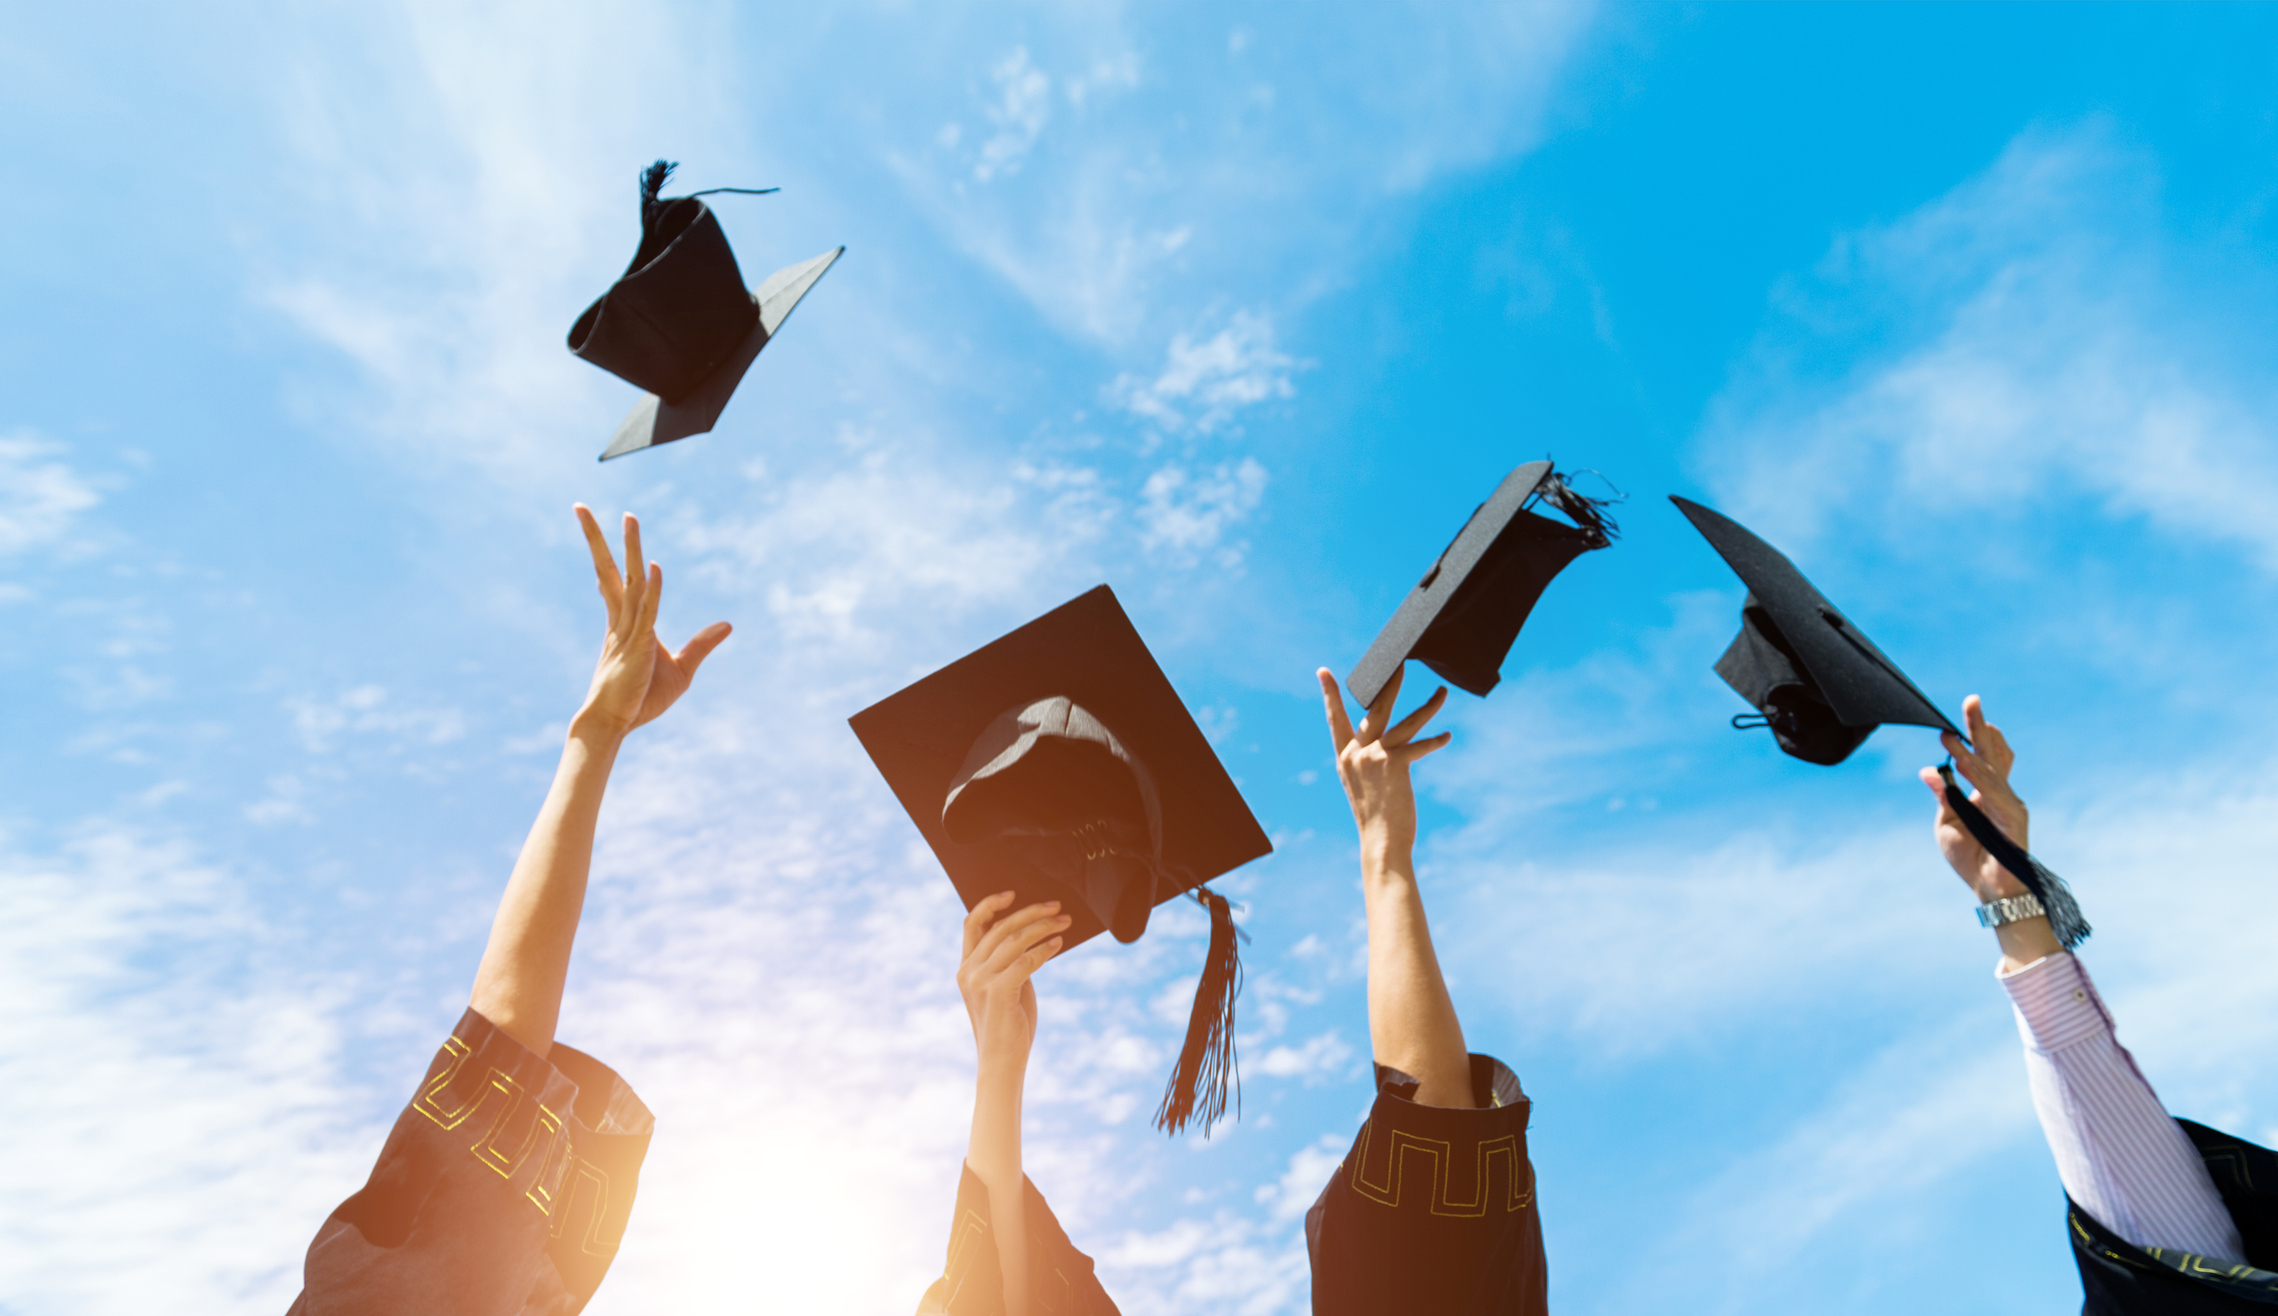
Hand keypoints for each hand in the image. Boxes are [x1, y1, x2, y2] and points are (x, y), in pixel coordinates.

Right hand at [573, 504, 731, 737]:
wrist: (615, 724)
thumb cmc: (641, 700)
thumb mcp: (682, 669)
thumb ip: (701, 644)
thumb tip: (727, 624)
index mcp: (626, 623)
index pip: (616, 582)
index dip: (611, 557)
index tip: (604, 534)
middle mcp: (622, 620)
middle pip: (608, 570)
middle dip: (598, 538)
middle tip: (580, 506)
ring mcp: (628, 630)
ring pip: (630, 581)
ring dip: (630, 548)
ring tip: (628, 516)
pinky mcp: (638, 645)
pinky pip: (647, 612)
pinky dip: (653, 589)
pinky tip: (656, 566)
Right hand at [957, 893, 1067, 1076]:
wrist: (1002, 1063)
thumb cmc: (1009, 1025)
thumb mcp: (1005, 987)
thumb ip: (1010, 961)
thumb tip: (1033, 933)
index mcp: (966, 968)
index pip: (972, 924)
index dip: (990, 904)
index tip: (1013, 893)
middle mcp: (969, 971)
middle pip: (1000, 927)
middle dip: (1031, 913)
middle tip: (1057, 906)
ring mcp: (981, 981)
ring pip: (1015, 940)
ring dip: (1044, 927)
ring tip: (1065, 921)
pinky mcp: (998, 992)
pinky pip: (1025, 961)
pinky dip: (1044, 949)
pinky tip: (1058, 944)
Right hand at [1319, 665, 1451, 858]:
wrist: (1381, 842)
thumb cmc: (1376, 818)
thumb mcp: (1364, 786)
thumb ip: (1369, 761)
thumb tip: (1387, 743)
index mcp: (1344, 757)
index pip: (1335, 719)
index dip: (1331, 695)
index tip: (1324, 672)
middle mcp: (1356, 753)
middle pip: (1375, 708)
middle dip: (1390, 683)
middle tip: (1400, 662)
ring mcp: (1374, 756)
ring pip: (1405, 721)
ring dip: (1429, 706)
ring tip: (1442, 691)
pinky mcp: (1394, 763)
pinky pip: (1420, 746)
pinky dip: (1436, 741)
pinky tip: (1446, 736)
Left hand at [1917, 694, 2031, 902]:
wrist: (1990, 891)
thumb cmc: (1971, 857)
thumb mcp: (1947, 823)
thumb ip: (1942, 796)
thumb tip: (1928, 770)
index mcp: (1984, 792)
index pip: (1980, 756)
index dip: (1970, 735)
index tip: (1952, 717)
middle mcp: (2000, 793)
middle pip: (1992, 752)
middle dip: (1979, 727)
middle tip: (1971, 700)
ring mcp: (2009, 804)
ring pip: (1990, 771)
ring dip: (1969, 752)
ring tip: (1951, 735)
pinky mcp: (2014, 819)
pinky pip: (1995, 795)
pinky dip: (1978, 780)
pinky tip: (1964, 766)